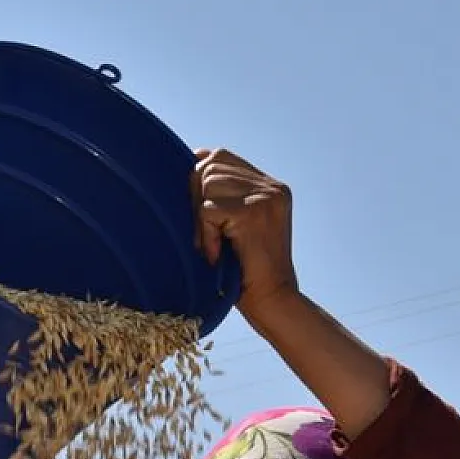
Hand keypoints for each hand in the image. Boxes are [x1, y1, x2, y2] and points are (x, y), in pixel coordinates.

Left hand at [192, 148, 300, 321]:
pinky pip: (208, 208)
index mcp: (270, 186)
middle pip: (210, 165)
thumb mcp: (235, 227)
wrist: (272, 301)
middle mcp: (272, 187)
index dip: (198, 174)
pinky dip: (204, 234)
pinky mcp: (253, 212)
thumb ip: (222, 198)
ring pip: (207, 182)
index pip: (221, 156)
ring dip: (200, 218)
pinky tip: (217, 254)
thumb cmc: (245, 271)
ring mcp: (266, 197)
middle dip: (195, 198)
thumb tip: (188, 169)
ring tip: (213, 246)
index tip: (196, 208)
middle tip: (205, 236)